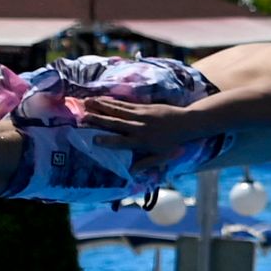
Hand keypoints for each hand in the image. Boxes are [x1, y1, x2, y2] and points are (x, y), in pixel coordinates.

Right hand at [72, 95, 216, 156]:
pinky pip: (124, 104)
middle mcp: (139, 128)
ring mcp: (141, 115)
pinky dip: (111, 101)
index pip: (122, 142)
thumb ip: (145, 164)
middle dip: (98, 119)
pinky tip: (101, 98)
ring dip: (101, 106)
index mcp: (141, 142)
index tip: (94, 140)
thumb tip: (129, 172)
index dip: (108, 141)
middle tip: (82, 117)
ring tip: (86, 103)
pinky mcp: (143, 107)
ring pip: (117, 110)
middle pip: (116, 123)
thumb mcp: (161, 157)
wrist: (187, 123)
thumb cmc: (173, 142)